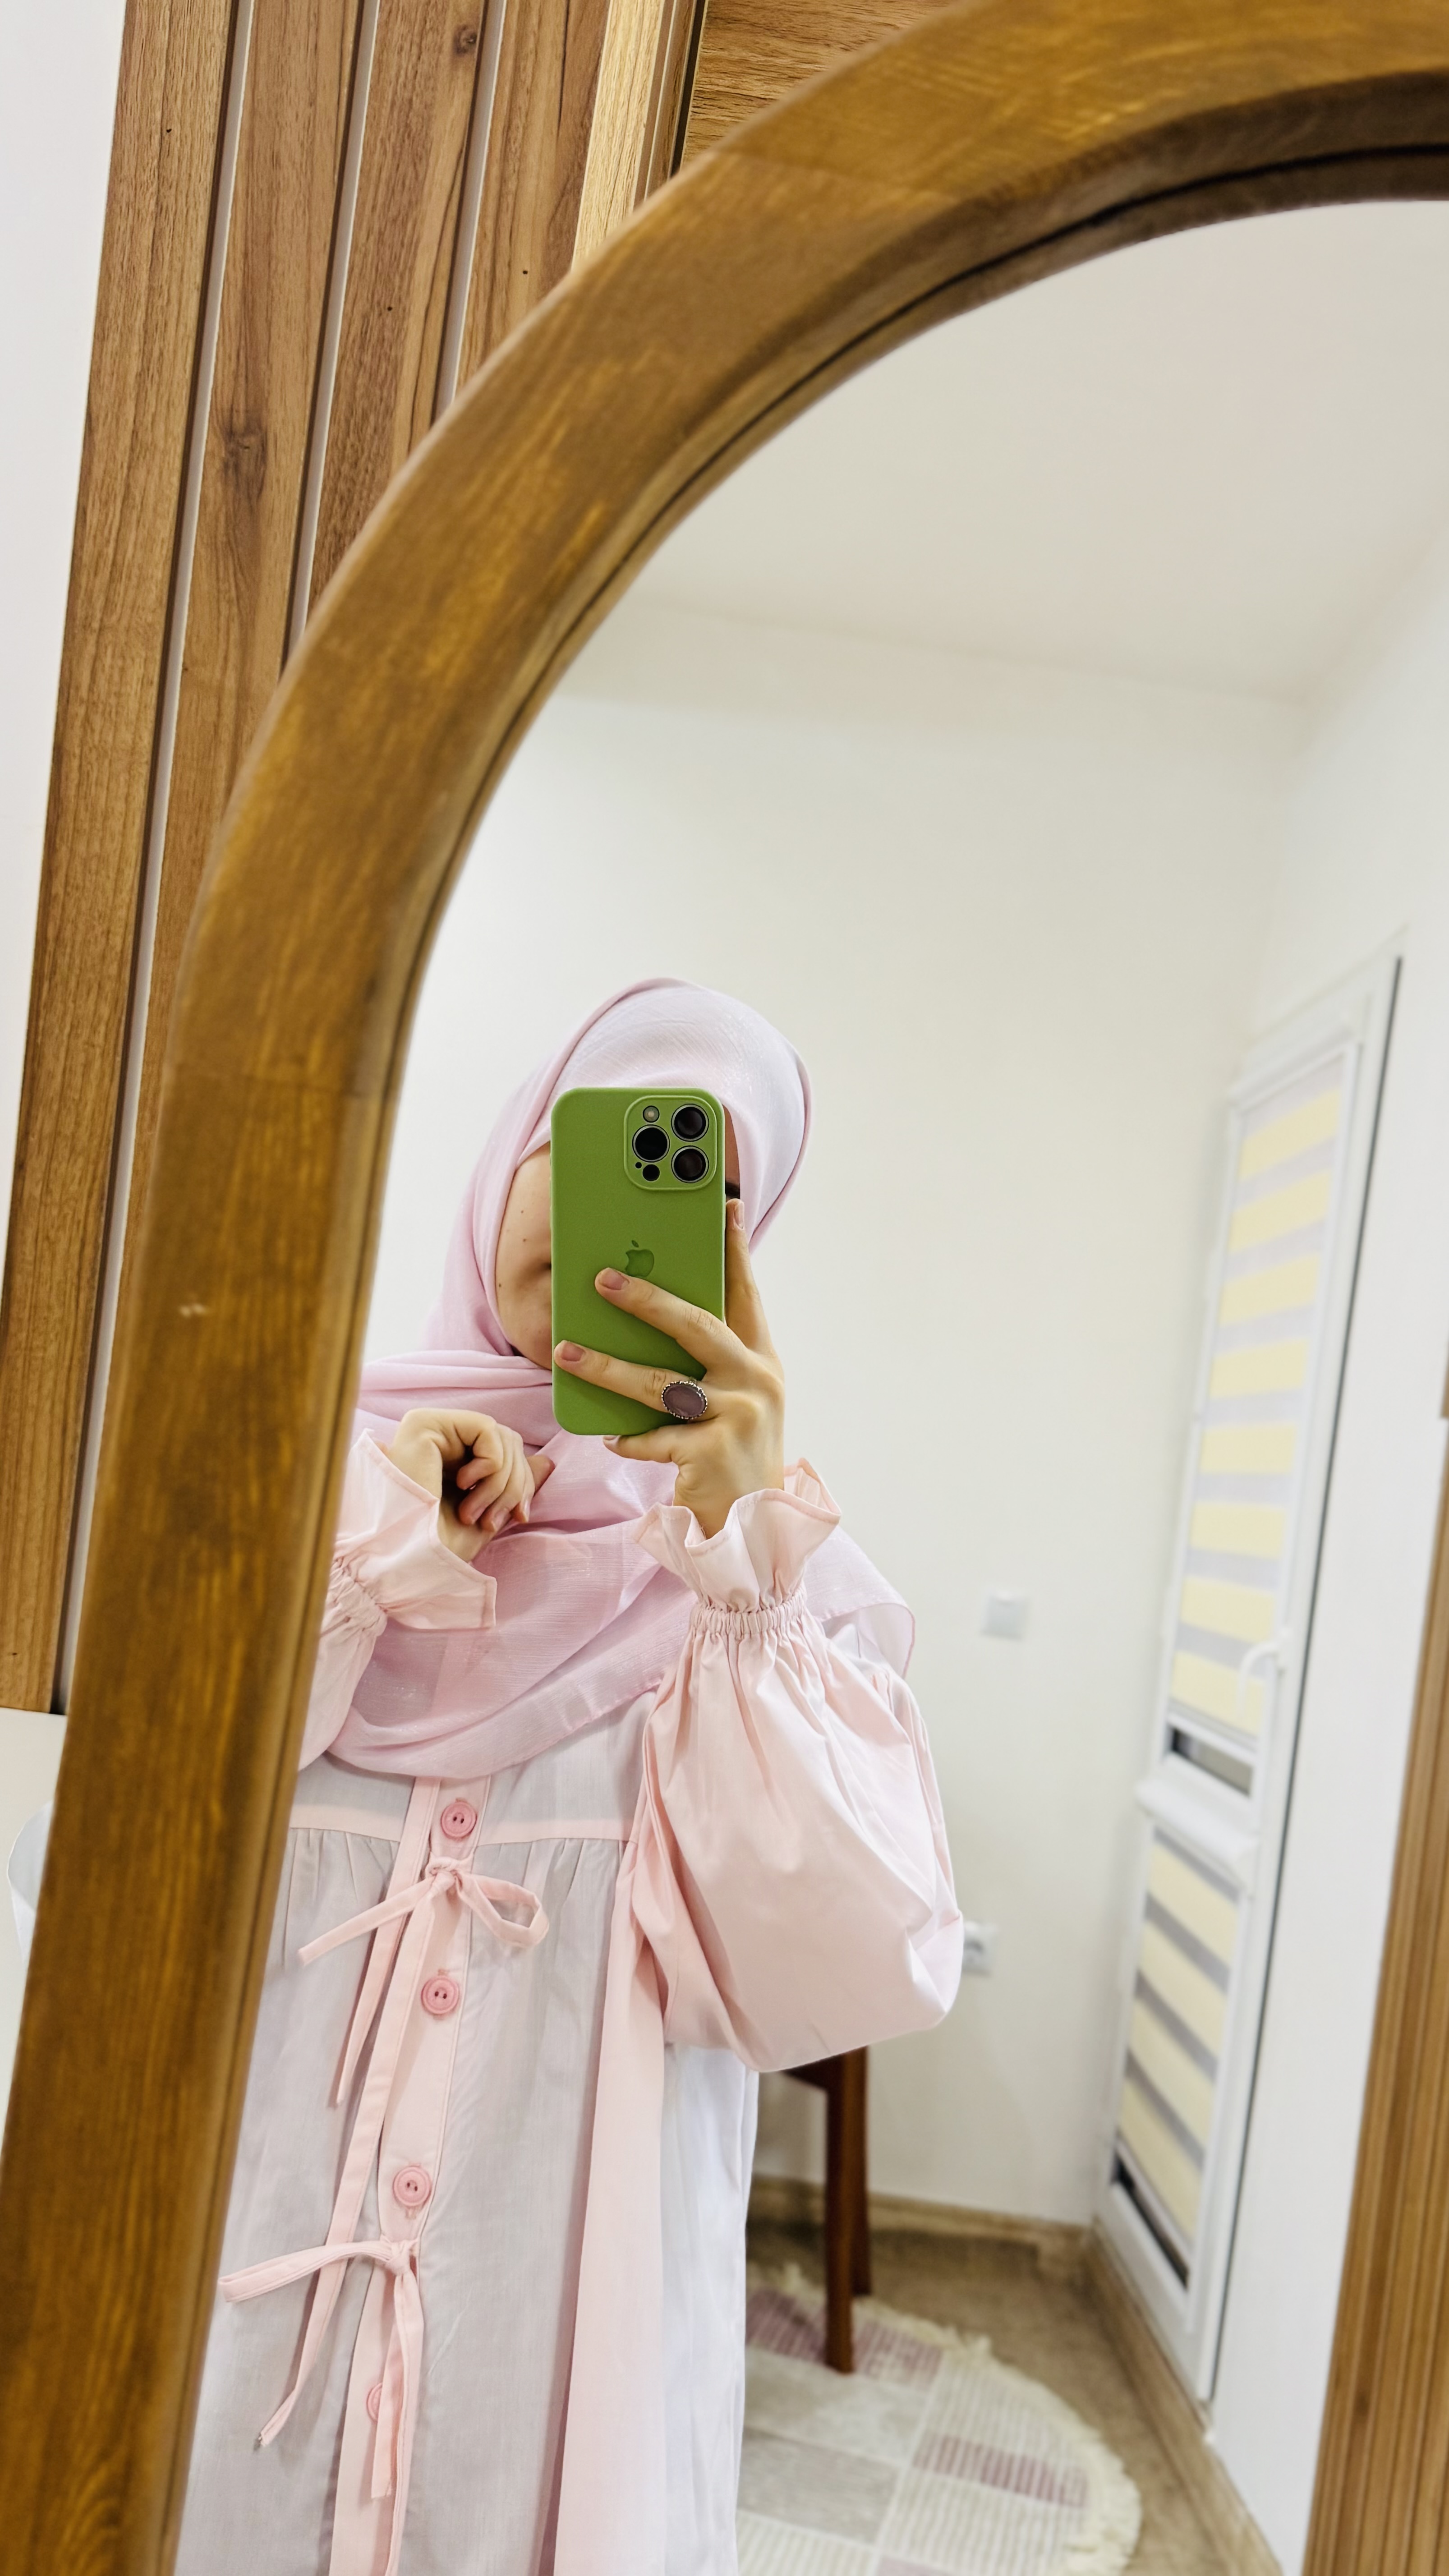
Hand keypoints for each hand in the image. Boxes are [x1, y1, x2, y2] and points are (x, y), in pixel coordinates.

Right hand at [383, 1409, 554, 1562]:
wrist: (409, 1558)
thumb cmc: (440, 1545)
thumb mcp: (489, 1514)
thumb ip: (513, 1486)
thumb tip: (548, 1462)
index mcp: (453, 1457)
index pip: (507, 1451)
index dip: (523, 1483)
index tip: (520, 1517)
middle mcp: (440, 1437)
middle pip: (508, 1441)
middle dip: (514, 1485)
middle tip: (493, 1521)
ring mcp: (431, 1427)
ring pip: (501, 1436)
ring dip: (500, 1483)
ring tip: (473, 1513)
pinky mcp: (425, 1424)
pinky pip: (486, 1429)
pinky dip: (489, 1464)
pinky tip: (463, 1486)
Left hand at [553, 1201, 783, 1537]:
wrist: (755, 1528)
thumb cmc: (735, 1455)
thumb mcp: (735, 1401)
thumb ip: (709, 1362)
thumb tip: (653, 1314)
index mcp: (762, 1362)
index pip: (746, 1296)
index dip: (735, 1251)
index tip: (725, 1207)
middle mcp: (755, 1384)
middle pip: (697, 1326)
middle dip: (648, 1298)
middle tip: (602, 1279)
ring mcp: (736, 1419)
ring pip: (659, 1383)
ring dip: (606, 1367)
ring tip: (567, 1352)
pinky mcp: (711, 1454)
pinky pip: (653, 1437)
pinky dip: (628, 1438)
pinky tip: (610, 1436)